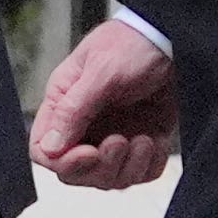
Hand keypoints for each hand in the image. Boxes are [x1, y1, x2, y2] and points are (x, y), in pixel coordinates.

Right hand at [29, 20, 178, 189]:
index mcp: (63, 104)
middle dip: (101, 166)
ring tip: (144, 140)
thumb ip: (73, 110)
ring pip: (109, 178)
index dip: (64, 161)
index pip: (43, 150)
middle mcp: (85, 125)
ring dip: (129, 167)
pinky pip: (140, 174)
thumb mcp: (101, 71)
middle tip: (120, 142)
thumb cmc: (133, 43)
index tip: (89, 153)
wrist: (174, 38)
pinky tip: (156, 141)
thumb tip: (49, 148)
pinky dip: (150, 165)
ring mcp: (113, 135)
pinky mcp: (141, 141)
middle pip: (76, 172)